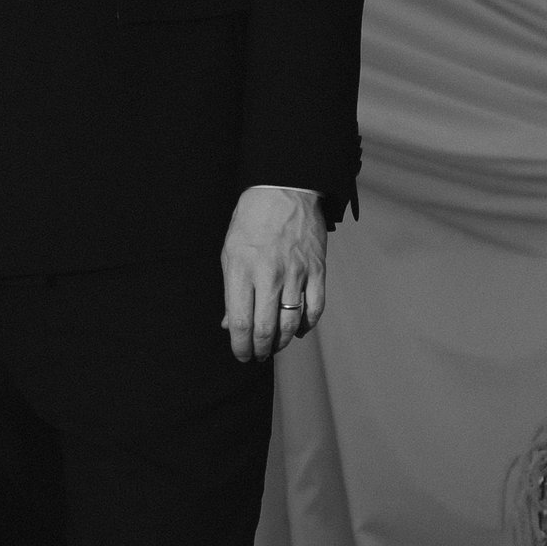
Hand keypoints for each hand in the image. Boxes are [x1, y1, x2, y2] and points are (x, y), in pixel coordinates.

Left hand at [221, 183, 326, 363]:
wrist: (285, 190)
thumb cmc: (251, 220)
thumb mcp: (230, 252)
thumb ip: (231, 290)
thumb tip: (230, 323)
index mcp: (242, 271)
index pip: (241, 323)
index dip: (240, 346)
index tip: (241, 354)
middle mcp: (269, 275)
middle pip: (265, 330)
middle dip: (259, 350)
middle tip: (257, 355)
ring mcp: (296, 274)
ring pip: (291, 324)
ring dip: (281, 341)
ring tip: (274, 345)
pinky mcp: (317, 270)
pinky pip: (315, 309)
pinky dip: (306, 325)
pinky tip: (298, 329)